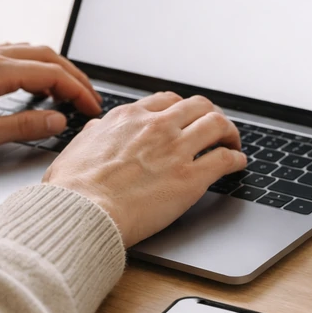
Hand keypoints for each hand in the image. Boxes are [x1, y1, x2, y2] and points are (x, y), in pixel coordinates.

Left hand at [0, 45, 101, 162]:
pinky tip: (33, 81)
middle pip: (45, 56)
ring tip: (68, 90)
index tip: (92, 107)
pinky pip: (11, 54)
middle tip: (89, 98)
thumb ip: (23, 127)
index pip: (51, 74)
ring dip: (54, 68)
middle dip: (73, 76)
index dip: (78, 91)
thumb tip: (58, 121)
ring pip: (28, 51)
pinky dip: (33, 65)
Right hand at [43, 92, 246, 246]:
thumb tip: (98, 130)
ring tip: (233, 143)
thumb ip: (94, 135)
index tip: (186, 119)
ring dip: (230, 133)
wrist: (82, 211)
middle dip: (210, 115)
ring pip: (218, 124)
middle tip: (215, 129)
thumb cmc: (73, 189)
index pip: (166, 100)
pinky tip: (237, 164)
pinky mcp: (191, 177)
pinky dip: (236, 159)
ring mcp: (176, 150)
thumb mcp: (76, 148)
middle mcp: (156, 127)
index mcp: (128, 118)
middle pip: (198, 105)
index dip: (182, 109)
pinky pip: (225, 159)